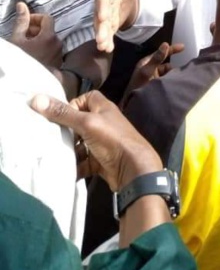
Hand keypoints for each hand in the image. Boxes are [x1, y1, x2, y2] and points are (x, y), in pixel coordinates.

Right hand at [9, 2, 62, 67]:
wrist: (27, 85)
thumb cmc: (20, 61)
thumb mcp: (17, 39)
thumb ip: (21, 21)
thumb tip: (21, 4)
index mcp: (50, 36)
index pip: (47, 18)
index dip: (35, 18)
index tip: (24, 23)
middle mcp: (58, 43)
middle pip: (48, 29)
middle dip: (35, 29)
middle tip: (22, 35)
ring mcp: (59, 54)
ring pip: (49, 40)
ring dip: (38, 39)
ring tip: (25, 46)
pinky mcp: (58, 62)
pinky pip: (51, 50)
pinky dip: (43, 48)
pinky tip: (31, 55)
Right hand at [30, 90, 161, 190]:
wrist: (133, 169)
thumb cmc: (111, 139)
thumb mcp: (86, 123)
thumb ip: (63, 113)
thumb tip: (35, 98)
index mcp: (103, 108)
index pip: (86, 98)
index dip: (72, 105)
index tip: (59, 117)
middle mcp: (103, 123)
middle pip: (79, 123)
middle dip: (65, 131)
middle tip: (50, 138)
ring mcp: (102, 143)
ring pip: (80, 144)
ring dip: (69, 151)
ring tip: (53, 156)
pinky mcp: (101, 161)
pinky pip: (83, 162)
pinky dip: (75, 167)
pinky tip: (64, 171)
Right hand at [95, 0, 146, 52]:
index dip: (102, 8)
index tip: (102, 17)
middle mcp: (103, 4)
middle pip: (100, 16)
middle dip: (100, 27)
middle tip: (100, 39)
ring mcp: (106, 15)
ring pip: (102, 27)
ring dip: (102, 37)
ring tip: (104, 47)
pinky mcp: (110, 24)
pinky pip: (107, 33)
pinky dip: (107, 41)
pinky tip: (108, 49)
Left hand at [121, 41, 184, 104]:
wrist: (131, 106)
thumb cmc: (137, 87)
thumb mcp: (147, 71)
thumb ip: (156, 59)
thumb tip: (166, 44)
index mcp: (147, 62)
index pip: (161, 53)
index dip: (172, 49)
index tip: (183, 47)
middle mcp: (151, 69)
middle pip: (166, 64)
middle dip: (174, 68)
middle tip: (184, 71)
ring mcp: (154, 78)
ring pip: (168, 74)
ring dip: (173, 76)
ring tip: (181, 80)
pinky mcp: (156, 86)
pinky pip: (167, 81)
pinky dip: (171, 82)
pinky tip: (176, 86)